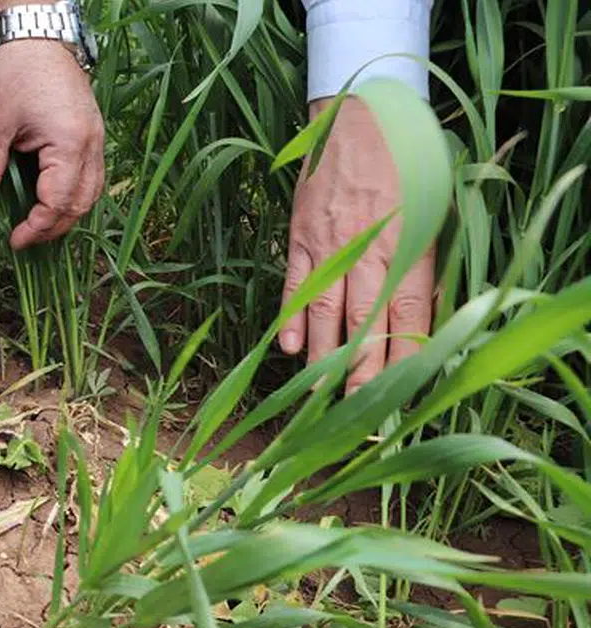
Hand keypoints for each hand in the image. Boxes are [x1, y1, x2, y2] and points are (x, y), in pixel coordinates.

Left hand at [0, 37, 104, 248]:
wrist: (36, 34)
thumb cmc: (15, 71)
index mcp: (69, 144)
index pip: (58, 203)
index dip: (36, 228)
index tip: (14, 241)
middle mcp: (92, 145)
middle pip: (81, 204)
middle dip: (53, 228)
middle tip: (23, 239)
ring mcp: (96, 139)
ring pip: (91, 193)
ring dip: (66, 214)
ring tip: (36, 225)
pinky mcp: (92, 134)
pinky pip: (91, 176)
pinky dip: (73, 195)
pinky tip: (50, 200)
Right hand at [278, 96, 433, 393]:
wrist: (360, 112)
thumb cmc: (409, 158)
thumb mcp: (436, 206)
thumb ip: (426, 261)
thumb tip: (421, 317)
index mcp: (409, 243)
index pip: (406, 315)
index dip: (401, 359)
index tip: (400, 396)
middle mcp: (369, 248)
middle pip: (364, 323)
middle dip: (361, 374)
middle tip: (356, 416)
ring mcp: (330, 243)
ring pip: (326, 310)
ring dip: (323, 356)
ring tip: (319, 396)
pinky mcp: (302, 234)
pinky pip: (295, 282)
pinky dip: (291, 316)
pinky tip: (289, 347)